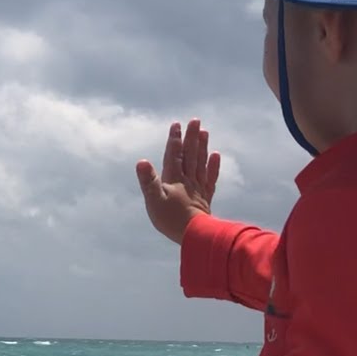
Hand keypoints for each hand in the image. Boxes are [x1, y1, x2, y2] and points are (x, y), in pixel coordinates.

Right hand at [136, 119, 221, 244]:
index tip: (176, 124)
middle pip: (190, 154)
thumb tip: (141, 161)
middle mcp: (187, 179)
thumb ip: (148, 181)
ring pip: (201, 162)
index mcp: (174, 179)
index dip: (174, 139)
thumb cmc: (171, 219)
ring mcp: (198, 187)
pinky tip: (215, 155)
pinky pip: (210, 178)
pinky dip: (213, 165)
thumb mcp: (153, 201)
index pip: (174, 155)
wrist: (195, 235)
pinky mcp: (205, 197)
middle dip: (191, 137)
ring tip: (204, 132)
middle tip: (195, 121)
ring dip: (202, 147)